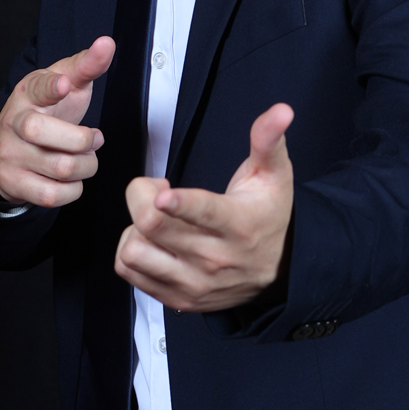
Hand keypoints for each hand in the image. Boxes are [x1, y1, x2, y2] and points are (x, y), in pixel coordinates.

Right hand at [0, 38, 114, 207]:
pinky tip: (71, 178)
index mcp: (27, 94)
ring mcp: (10, 155)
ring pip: (62, 169)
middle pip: (48, 135)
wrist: (6, 147)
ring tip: (84, 158)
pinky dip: (73, 189)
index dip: (52, 87)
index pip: (38, 88)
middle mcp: (13, 124)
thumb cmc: (45, 112)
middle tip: (93, 138)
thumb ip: (86, 65)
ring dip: (86, 166)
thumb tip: (106, 43)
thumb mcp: (64, 83)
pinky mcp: (14, 183)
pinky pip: (54, 195)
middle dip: (84, 141)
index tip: (65, 84)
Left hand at [115, 102, 293, 311]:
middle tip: (155, 188)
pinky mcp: (176, 298)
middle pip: (152, 225)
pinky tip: (150, 239)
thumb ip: (268, 140)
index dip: (179, 203)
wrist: (279, 270)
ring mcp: (193, 282)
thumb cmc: (268, 216)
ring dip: (134, 227)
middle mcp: (214, 258)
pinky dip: (129, 250)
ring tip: (154, 218)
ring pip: (134, 252)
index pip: (204, 214)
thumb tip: (281, 111)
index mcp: (238, 224)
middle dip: (142, 194)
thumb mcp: (274, 176)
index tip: (163, 193)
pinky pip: (128, 271)